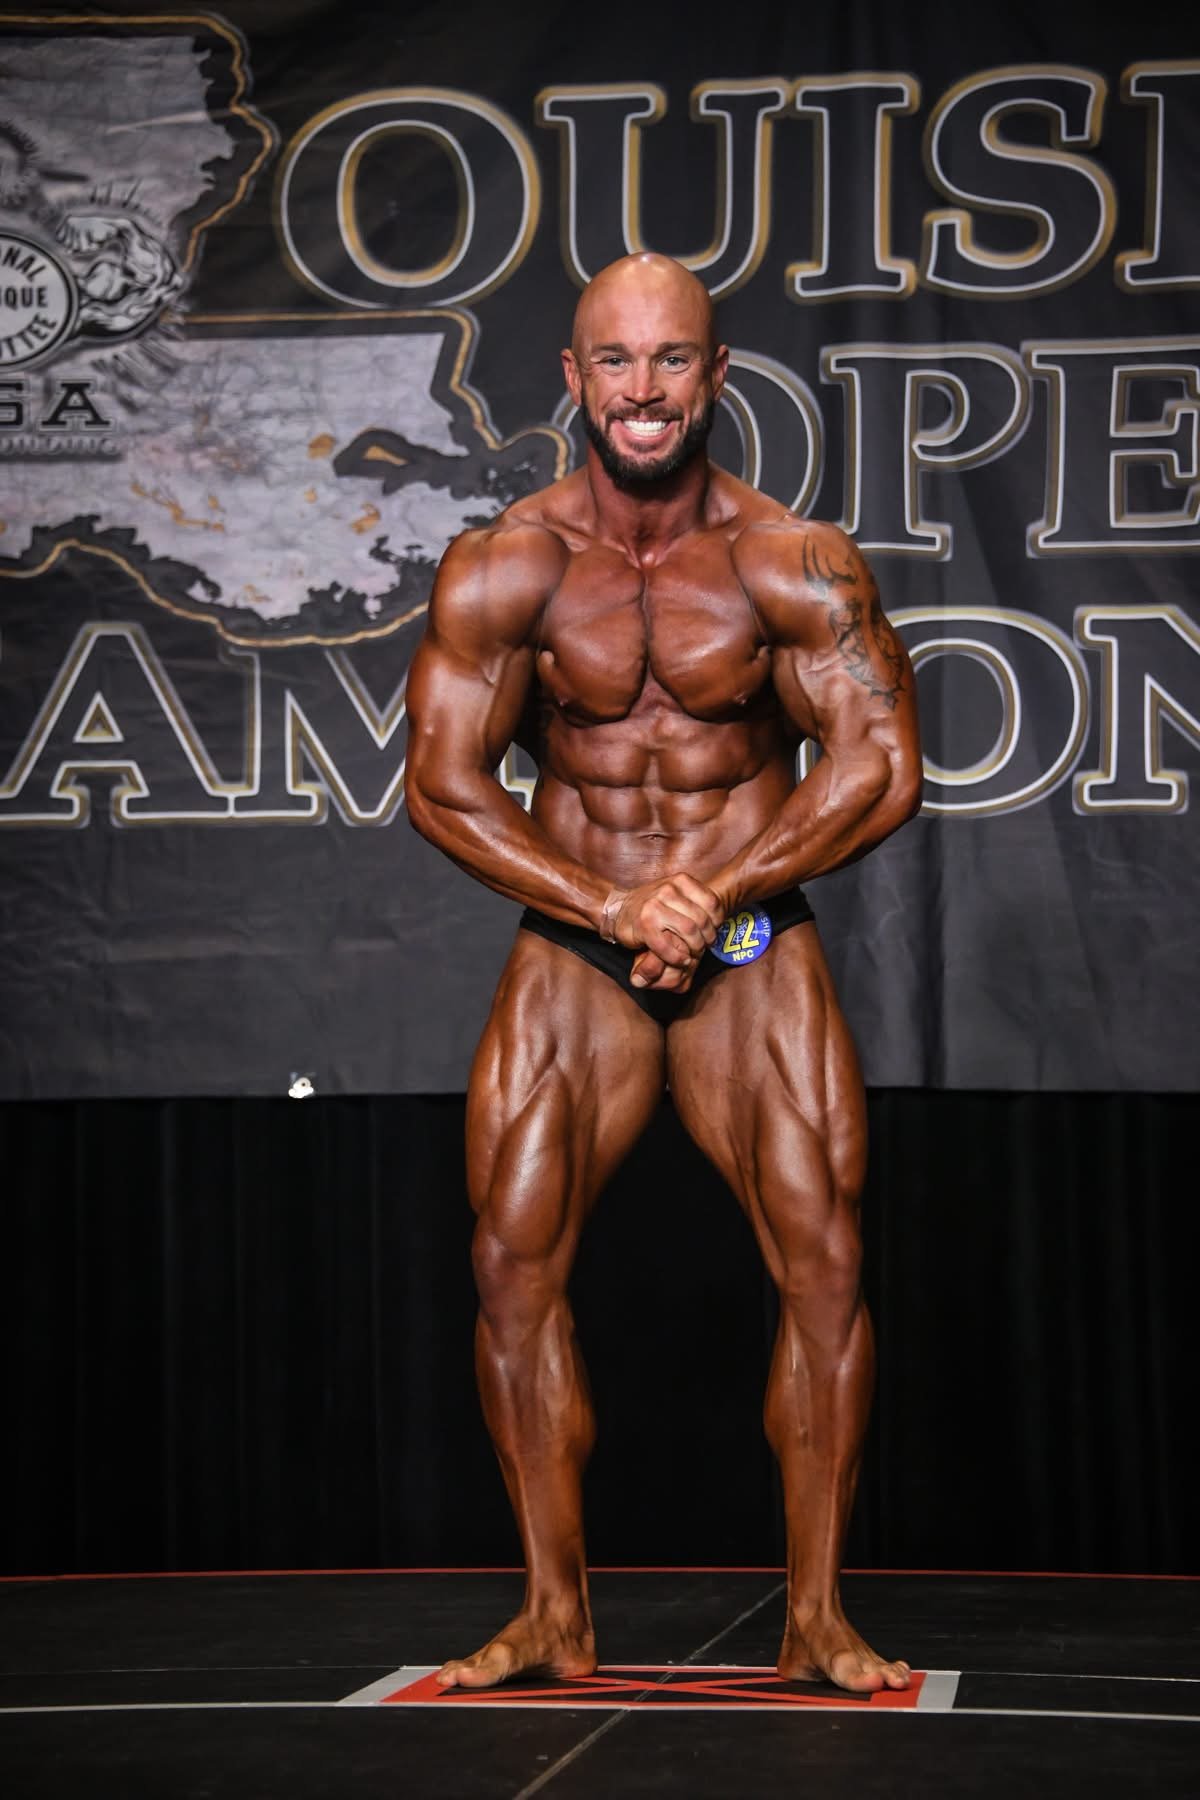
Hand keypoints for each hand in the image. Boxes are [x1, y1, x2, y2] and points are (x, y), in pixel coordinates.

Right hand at [608, 874, 723, 992]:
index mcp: (680, 881)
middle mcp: (668, 890)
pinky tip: (681, 959)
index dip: (718, 921)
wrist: (618, 910)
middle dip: (707, 938)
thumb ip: (696, 901)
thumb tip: (720, 920)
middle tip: (705, 946)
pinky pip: (669, 947)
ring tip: (693, 953)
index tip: (714, 930)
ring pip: (689, 932)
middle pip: (702, 920)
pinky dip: (679, 957)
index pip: (712, 902)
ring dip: (695, 948)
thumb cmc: (652, 905)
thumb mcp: (675, 893)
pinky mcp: (645, 926)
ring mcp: (655, 908)